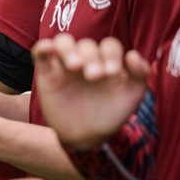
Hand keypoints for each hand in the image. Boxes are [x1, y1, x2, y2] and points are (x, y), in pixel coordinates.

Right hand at [32, 34, 149, 149]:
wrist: (86, 137)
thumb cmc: (110, 115)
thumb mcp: (131, 97)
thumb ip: (140, 75)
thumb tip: (132, 55)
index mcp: (106, 61)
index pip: (108, 45)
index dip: (111, 54)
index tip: (112, 73)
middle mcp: (86, 60)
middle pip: (86, 44)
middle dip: (91, 58)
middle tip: (93, 77)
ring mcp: (64, 65)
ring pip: (63, 42)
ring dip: (69, 49)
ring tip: (74, 66)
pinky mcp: (46, 73)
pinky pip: (40, 52)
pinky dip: (43, 46)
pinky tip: (49, 49)